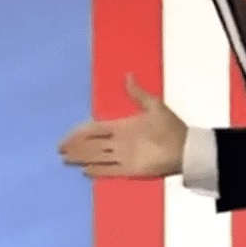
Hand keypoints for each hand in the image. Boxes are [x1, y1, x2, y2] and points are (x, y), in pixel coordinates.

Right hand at [59, 73, 187, 178]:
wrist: (186, 147)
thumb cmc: (171, 126)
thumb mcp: (153, 106)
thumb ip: (137, 93)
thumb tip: (128, 75)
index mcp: (123, 126)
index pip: (96, 129)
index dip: (80, 133)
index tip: (66, 136)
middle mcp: (119, 142)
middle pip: (92, 145)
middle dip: (76, 146)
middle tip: (59, 150)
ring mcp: (123, 156)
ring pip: (97, 157)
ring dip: (82, 157)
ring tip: (65, 159)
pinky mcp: (130, 169)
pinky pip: (110, 170)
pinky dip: (98, 171)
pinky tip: (85, 171)